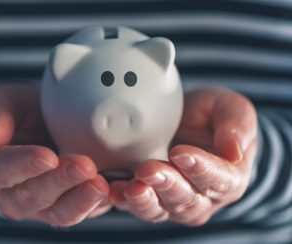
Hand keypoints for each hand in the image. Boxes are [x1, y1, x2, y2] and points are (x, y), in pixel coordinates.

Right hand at [0, 84, 110, 226]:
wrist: (38, 122)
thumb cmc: (18, 112)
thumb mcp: (1, 101)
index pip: (0, 171)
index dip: (24, 165)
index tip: (48, 156)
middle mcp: (10, 194)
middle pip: (33, 195)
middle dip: (61, 181)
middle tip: (85, 166)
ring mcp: (38, 205)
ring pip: (58, 211)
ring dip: (81, 199)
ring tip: (101, 184)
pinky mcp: (64, 205)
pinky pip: (80, 212)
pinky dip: (95, 205)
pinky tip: (111, 192)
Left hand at [110, 87, 257, 225]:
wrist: (188, 120)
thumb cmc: (212, 116)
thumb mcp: (230, 109)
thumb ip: (236, 126)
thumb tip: (234, 150)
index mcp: (230, 178)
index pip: (219, 180)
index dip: (200, 168)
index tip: (181, 154)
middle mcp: (203, 197)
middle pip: (186, 199)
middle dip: (166, 184)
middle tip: (148, 169)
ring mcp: (175, 201)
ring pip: (161, 209)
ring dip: (144, 199)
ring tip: (131, 187)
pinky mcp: (151, 197)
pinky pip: (138, 205)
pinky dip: (124, 201)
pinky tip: (113, 191)